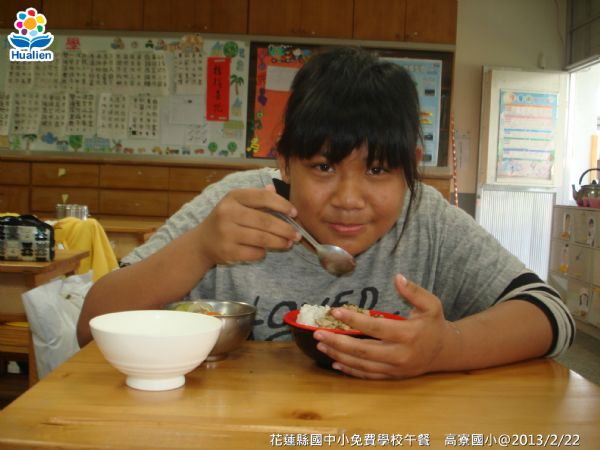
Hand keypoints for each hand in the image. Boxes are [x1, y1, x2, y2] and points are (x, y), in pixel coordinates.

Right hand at [195, 184, 300, 266]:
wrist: (202, 242)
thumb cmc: (226, 220)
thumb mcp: (237, 203)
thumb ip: (257, 196)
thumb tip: (275, 188)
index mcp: (233, 197)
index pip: (263, 197)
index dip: (282, 205)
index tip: (295, 213)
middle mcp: (228, 213)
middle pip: (265, 221)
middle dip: (285, 229)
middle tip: (297, 234)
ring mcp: (226, 233)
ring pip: (262, 239)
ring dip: (280, 242)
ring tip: (289, 243)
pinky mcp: (228, 251)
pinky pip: (255, 253)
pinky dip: (264, 252)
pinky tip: (266, 250)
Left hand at [313, 274, 459, 378]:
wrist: (444, 351)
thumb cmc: (433, 324)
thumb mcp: (431, 304)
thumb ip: (414, 291)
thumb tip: (398, 277)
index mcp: (409, 334)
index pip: (376, 327)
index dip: (354, 320)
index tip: (335, 312)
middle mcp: (401, 354)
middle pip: (363, 350)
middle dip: (338, 342)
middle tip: (318, 333)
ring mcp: (395, 369)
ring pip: (362, 364)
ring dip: (339, 355)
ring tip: (321, 345)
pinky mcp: (392, 376)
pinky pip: (367, 375)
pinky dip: (349, 370)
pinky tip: (334, 363)